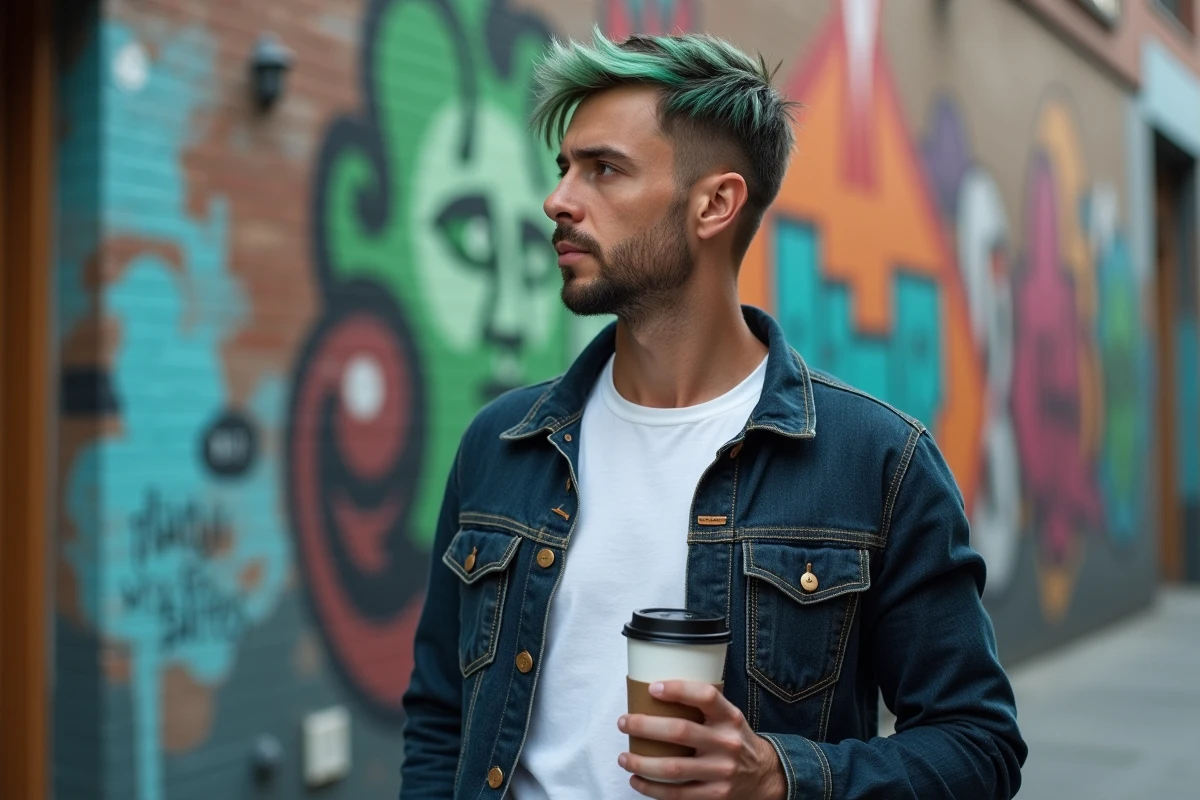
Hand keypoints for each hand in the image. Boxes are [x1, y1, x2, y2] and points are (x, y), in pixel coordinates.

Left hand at [617, 680, 786, 798]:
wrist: (766, 776)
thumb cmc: (736, 740)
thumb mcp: (730, 718)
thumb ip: (704, 708)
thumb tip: (656, 692)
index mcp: (730, 718)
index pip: (706, 696)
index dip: (677, 690)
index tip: (652, 688)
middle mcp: (727, 743)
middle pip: (680, 732)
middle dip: (645, 726)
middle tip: (624, 723)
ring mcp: (721, 772)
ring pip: (673, 768)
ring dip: (641, 762)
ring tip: (623, 757)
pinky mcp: (715, 795)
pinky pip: (677, 795)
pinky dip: (651, 788)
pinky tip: (636, 780)